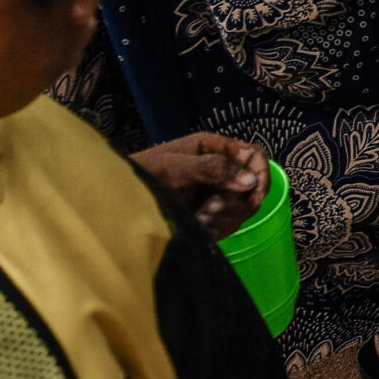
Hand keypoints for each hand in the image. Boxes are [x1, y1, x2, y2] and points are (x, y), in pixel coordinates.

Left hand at [130, 133, 267, 240]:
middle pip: (253, 187)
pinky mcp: (210, 215)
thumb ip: (213, 169)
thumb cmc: (144, 175)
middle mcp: (222, 170)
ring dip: (224, 217)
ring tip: (199, 218)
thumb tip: (250, 181)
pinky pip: (229, 224)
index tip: (252, 195)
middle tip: (209, 209)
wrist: (117, 200)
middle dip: (235, 202)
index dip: (260, 174)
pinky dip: (218, 228)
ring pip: (243, 209)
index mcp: (216, 149)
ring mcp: (216, 193)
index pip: (254, 157)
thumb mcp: (177, 168)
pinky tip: (198, 226)